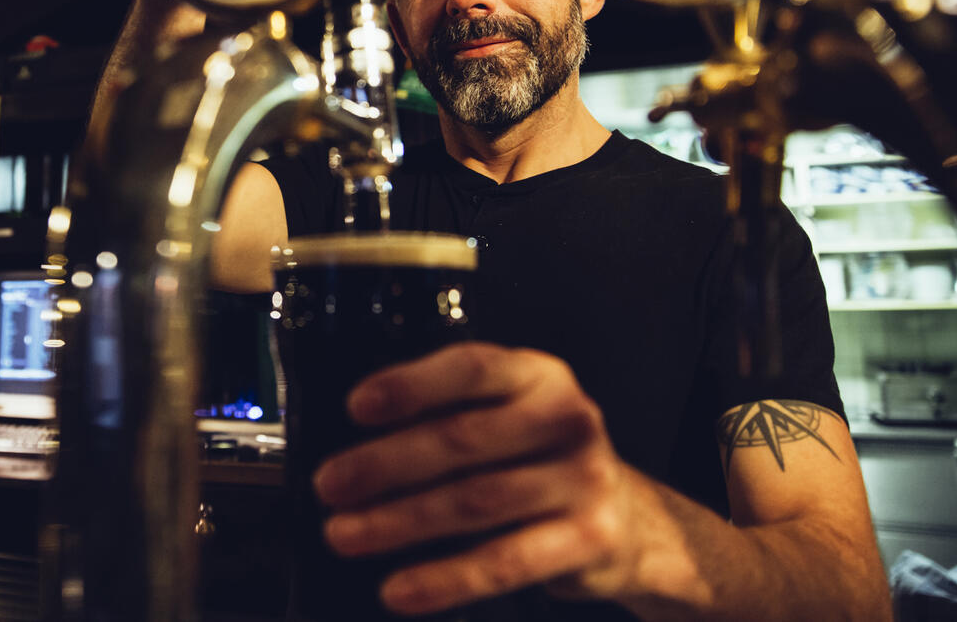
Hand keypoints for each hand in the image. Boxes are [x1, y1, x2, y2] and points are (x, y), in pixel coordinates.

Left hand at [312, 343, 644, 614]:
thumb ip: (447, 415)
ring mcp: (582, 478)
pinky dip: (446, 578)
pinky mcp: (588, 538)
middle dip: (384, 464)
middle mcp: (566, 418)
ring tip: (344, 534)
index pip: (471, 368)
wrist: (628, 519)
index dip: (411, 385)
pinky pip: (504, 561)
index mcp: (537, 375)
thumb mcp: (507, 415)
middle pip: (462, 438)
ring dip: (399, 522)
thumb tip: (353, 441)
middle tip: (328, 484)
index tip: (356, 407)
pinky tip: (400, 588)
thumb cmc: (537, 458)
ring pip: (475, 501)